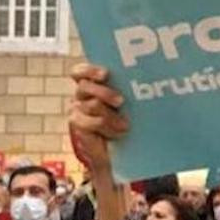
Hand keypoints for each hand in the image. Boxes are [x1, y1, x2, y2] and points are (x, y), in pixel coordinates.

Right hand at [69, 63, 127, 177]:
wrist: (118, 149)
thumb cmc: (126, 118)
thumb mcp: (127, 101)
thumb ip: (125, 88)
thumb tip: (142, 80)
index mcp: (91, 83)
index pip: (79, 72)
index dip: (90, 70)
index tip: (105, 74)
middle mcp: (81, 95)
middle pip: (85, 86)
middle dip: (104, 93)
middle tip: (120, 101)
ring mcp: (77, 109)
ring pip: (92, 105)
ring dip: (111, 116)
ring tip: (125, 125)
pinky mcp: (78, 125)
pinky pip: (92, 122)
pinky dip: (107, 127)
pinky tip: (117, 133)